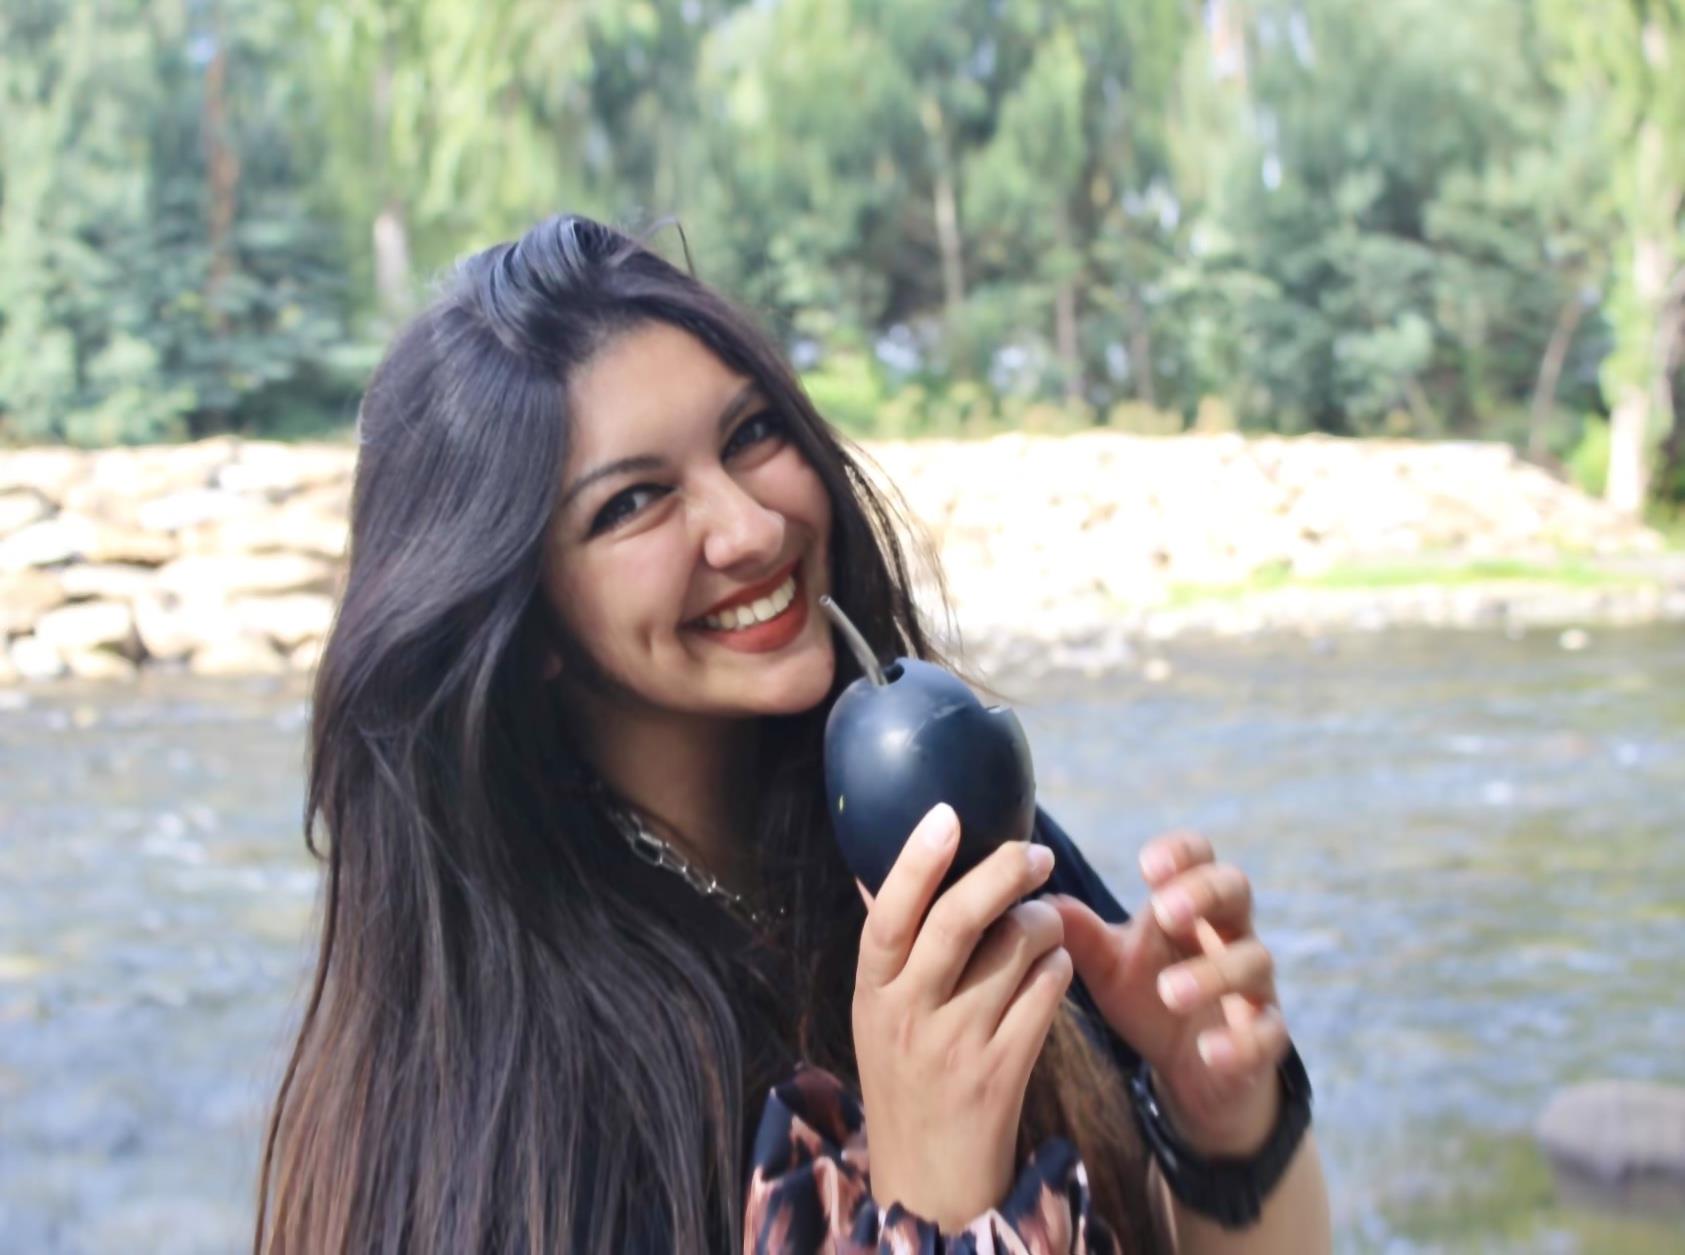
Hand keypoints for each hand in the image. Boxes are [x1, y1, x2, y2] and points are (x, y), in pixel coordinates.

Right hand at [852, 803, 1068, 1230]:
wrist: (928, 1177)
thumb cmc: (905, 1074)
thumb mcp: (878, 1012)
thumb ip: (890, 947)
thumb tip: (885, 863)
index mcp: (873, 991)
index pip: (889, 915)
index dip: (917, 861)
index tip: (948, 813)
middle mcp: (909, 1014)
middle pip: (957, 922)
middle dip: (1004, 873)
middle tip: (1037, 853)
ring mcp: (957, 1046)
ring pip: (1017, 951)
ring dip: (1045, 922)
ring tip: (1045, 923)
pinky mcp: (1004, 1072)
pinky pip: (1048, 994)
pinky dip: (1059, 969)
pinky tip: (1052, 971)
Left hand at [1048, 831, 1289, 1156]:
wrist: (1193, 1069)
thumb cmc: (1150, 994)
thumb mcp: (1111, 966)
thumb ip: (1080, 934)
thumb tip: (1037, 901)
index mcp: (1190, 906)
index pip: (1198, 857)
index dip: (1180, 853)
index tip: (1146, 865)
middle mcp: (1228, 934)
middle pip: (1236, 891)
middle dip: (1203, 893)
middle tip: (1163, 909)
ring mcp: (1253, 985)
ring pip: (1253, 961)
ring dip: (1213, 973)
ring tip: (1170, 992)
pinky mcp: (1264, 1039)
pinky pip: (1267, 1035)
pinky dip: (1242, 1042)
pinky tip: (1211, 1051)